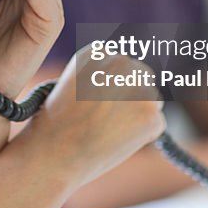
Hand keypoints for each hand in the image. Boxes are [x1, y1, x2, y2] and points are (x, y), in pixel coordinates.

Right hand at [14, 48, 166, 186]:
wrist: (52, 155)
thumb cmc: (55, 125)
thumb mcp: (71, 84)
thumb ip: (99, 76)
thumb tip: (130, 84)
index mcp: (98, 51)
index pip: (120, 64)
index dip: (111, 86)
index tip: (97, 102)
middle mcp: (122, 62)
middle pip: (140, 77)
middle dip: (130, 96)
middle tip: (106, 120)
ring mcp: (140, 88)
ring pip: (150, 100)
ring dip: (137, 115)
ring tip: (107, 131)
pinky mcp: (153, 116)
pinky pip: (155, 124)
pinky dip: (142, 135)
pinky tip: (116, 142)